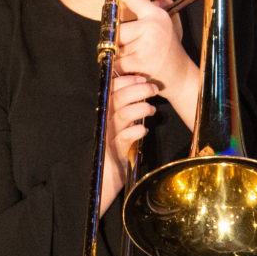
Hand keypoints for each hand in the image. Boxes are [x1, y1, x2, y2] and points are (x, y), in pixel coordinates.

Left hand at [93, 0, 197, 122]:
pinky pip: (117, 62)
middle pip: (117, 29)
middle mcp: (152, 25)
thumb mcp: (163, 26)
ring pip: (115, 47)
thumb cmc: (168, 50)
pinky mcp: (141, 60)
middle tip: (132, 50)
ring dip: (118, 56)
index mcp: (156, 14)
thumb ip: (147, 12)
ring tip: (135, 60)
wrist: (180, 75)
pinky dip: (119, 69)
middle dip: (118, 42)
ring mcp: (146, 43)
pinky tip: (132, 70)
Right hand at [100, 74, 157, 213]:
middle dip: (139, 89)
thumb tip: (141, 87)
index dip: (128, 80)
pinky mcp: (115, 152)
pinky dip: (136, 131)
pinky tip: (144, 130)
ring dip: (141, 108)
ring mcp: (108, 136)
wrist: (105, 176)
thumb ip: (125, 107)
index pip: (111, 87)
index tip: (143, 78)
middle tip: (153, 89)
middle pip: (118, 97)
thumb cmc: (115, 148)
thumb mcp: (119, 124)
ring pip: (122, 114)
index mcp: (103, 110)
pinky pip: (125, 138)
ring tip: (152, 110)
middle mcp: (103, 121)